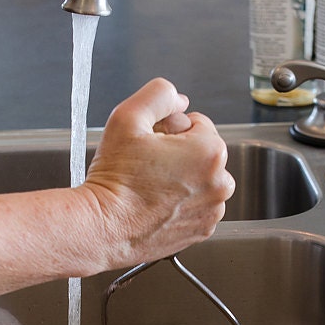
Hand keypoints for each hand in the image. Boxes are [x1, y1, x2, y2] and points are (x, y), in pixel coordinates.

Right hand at [81, 78, 233, 266]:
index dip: (168, 129)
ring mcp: (213, 211)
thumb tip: (179, 101)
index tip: (150, 145)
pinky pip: (196, 205)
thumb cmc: (115, 180)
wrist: (103, 229)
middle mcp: (220, 184)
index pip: (196, 123)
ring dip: (181, 177)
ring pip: (199, 179)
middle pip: (201, 151)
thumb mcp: (127, 117)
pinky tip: (156, 203)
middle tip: (147, 165)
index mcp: (211, 152)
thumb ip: (158, 94)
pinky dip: (180, 202)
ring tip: (150, 185)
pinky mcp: (202, 230)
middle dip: (178, 153)